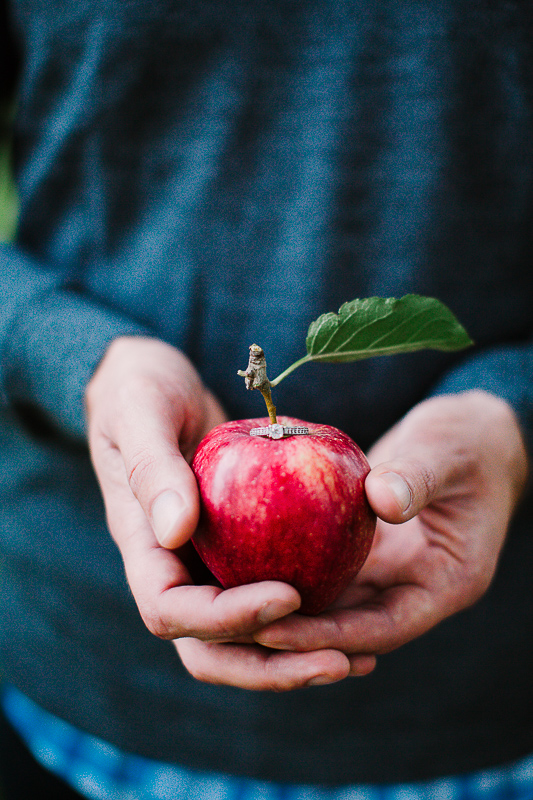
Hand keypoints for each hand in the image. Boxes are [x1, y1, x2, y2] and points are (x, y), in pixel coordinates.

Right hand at [86, 337, 358, 689]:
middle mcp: (175, 567)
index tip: (287, 595)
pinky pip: (271, 590)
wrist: (154, 383)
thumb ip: (153, 468)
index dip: (226, 618)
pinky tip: (357, 617)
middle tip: (337, 662)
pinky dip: (308, 615)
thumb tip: (176, 531)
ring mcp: (207, 561)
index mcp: (143, 546)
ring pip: (245, 634)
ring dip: (293, 655)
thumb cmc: (140, 390)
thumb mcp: (140, 413)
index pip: (173, 610)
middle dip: (269, 665)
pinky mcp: (239, 548)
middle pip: (212, 648)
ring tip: (355, 661)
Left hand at [253, 391, 528, 663]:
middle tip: (233, 627)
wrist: (472, 435)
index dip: (327, 635)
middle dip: (294, 633)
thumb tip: (380, 499)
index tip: (273, 630)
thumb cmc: (469, 440)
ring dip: (285, 607)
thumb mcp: (447, 452)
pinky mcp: (366, 550)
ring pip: (332, 603)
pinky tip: (245, 560)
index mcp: (446, 582)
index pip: (381, 627)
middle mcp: (413, 587)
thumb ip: (419, 476)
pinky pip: (325, 566)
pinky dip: (291, 567)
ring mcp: (389, 571)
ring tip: (227, 606)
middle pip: (348, 628)